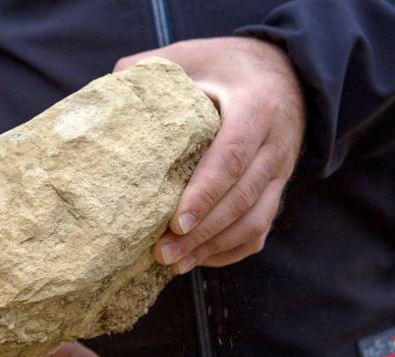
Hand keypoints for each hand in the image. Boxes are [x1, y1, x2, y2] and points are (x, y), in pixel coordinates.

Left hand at [115, 37, 304, 271]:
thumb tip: (110, 90)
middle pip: (242, 198)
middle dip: (202, 232)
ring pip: (255, 221)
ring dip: (214, 247)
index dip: (205, 194)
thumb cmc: (227, 66)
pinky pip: (261, 229)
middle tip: (163, 253)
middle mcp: (276, 144)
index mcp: (256, 108)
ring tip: (175, 263)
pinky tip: (199, 259)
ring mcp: (281, 170)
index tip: (175, 223)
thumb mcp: (193, 55)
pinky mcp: (278, 188)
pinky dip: (231, 250)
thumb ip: (153, 69)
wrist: (284, 71)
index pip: (232, 157)